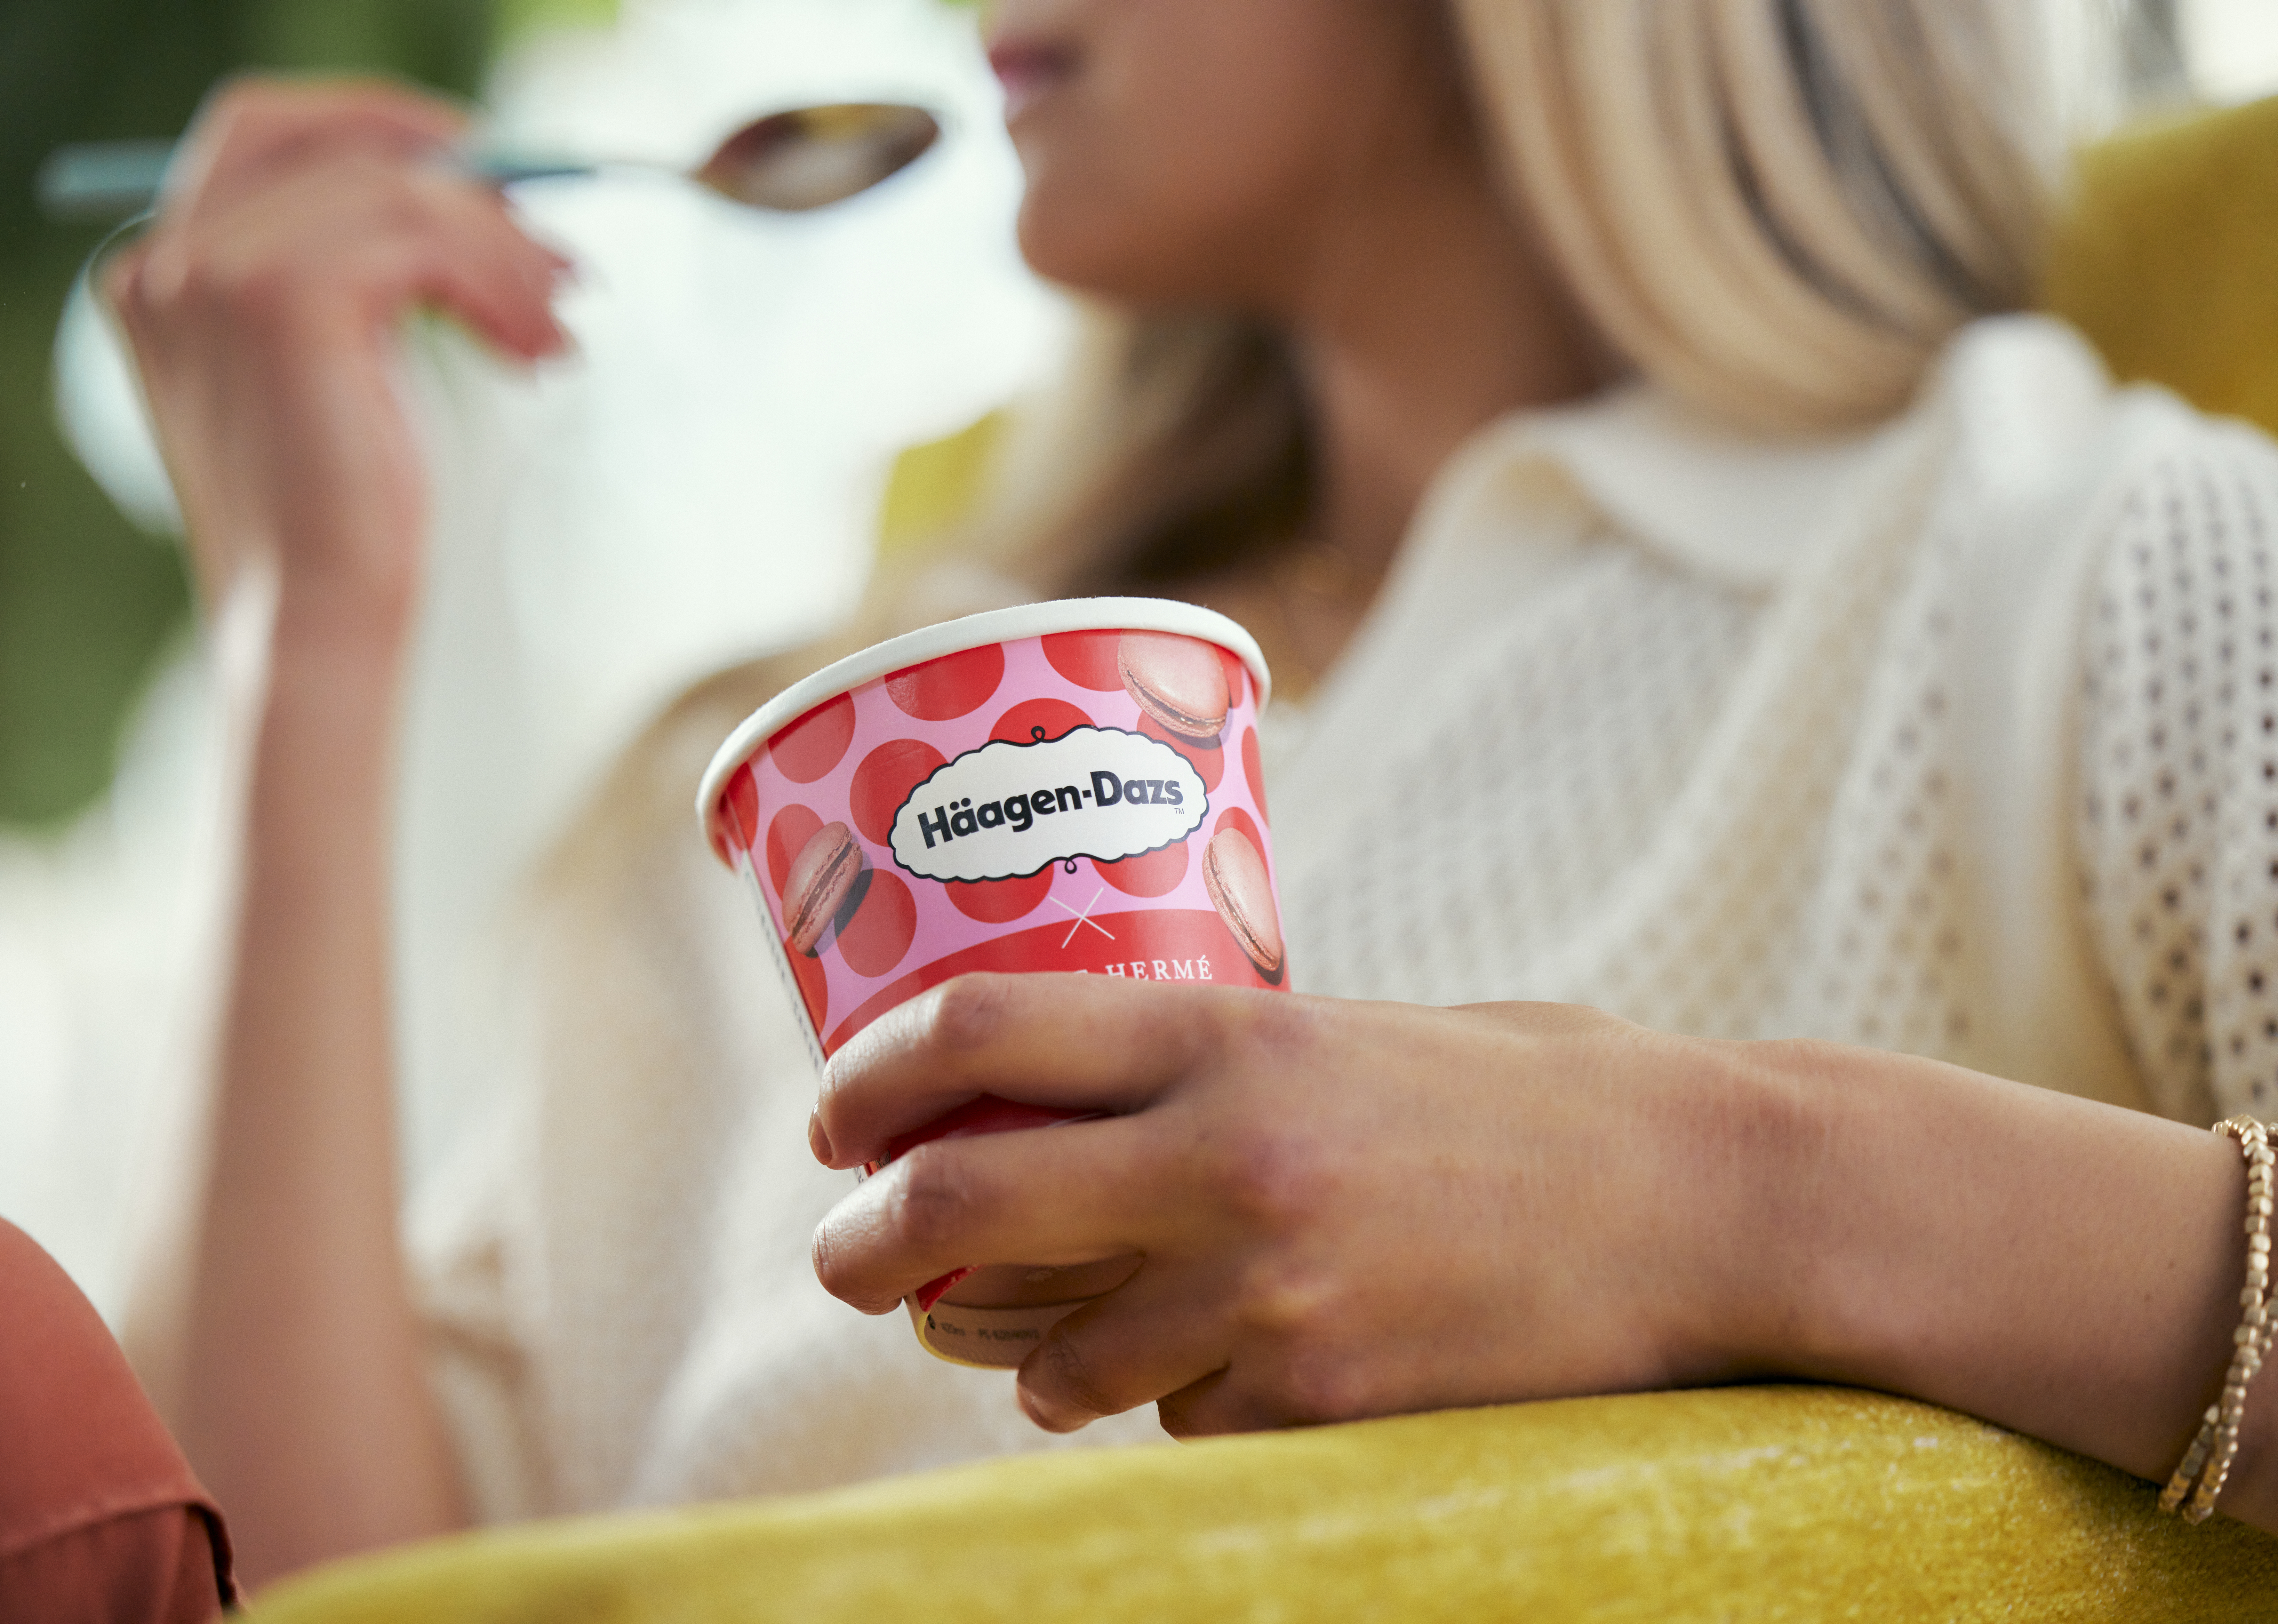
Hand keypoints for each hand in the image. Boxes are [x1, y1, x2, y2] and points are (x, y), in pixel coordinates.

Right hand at [105, 79, 571, 638]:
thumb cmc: (339, 518)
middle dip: (458, 176)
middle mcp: (166, 262)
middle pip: (332, 140)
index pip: (265, 129)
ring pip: (399, 194)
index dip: (380, 126)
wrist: (315, 618)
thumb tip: (476, 195)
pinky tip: (538, 350)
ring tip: (558, 330)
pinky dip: (502, 284)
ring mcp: (216, 273)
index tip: (486, 172)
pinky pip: (427, 239)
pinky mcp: (285, 297)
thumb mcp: (341, 369)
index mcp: (159, 274)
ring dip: (505, 253)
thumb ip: (362, 271)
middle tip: (552, 251)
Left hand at [809, 974, 1789, 1436]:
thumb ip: (1216, 1063)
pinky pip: (1180, 1422)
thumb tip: (1067, 1107)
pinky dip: (1169, 1404)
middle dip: (867, 1239)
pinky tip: (1217, 1370)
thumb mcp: (1354, 1034)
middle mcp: (1232, 1159)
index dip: (874, 1071)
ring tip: (1022, 1342)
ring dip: (1017, 1356)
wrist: (1702, 1202)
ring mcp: (1272, 1293)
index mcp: (1237, 1034)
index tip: (834, 1114)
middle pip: (966, 1196)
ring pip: (1058, 1355)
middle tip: (843, 1256)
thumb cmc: (1526, 1097)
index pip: (985, 1029)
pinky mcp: (1323, 1402)